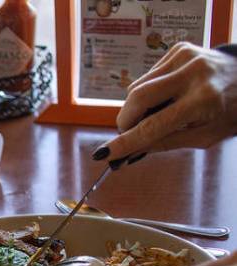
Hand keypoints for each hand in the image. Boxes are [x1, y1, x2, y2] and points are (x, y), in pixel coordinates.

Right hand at [96, 43, 236, 161]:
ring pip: (137, 87)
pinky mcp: (179, 49)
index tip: (104, 154)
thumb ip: (165, 143)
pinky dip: (147, 91)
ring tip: (154, 114)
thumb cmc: (228, 112)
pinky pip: (147, 76)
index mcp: (204, 100)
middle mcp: (193, 74)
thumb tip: (128, 152)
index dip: (126, 141)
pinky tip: (165, 96)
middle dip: (125, 121)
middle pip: (137, 98)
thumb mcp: (203, 137)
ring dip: (135, 108)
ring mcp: (185, 57)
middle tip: (127, 134)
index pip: (153, 125)